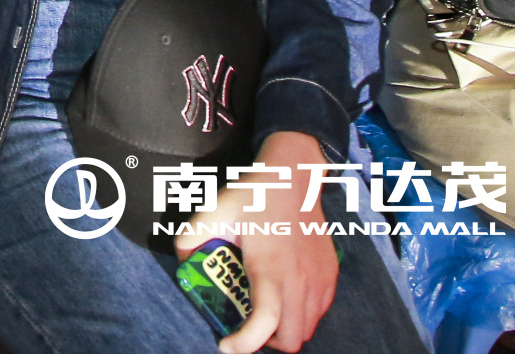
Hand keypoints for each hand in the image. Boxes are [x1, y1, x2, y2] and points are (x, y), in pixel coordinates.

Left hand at [173, 132, 340, 352]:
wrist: (293, 176)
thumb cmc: (253, 196)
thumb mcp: (211, 214)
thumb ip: (188, 242)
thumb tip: (184, 267)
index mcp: (270, 271)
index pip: (265, 325)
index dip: (244, 345)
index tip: (226, 344)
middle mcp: (300, 282)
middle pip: (292, 341)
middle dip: (266, 343)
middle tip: (246, 326)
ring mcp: (320, 280)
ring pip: (308, 329)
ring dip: (285, 330)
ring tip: (263, 311)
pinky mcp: (330, 275)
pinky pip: (318, 311)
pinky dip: (301, 315)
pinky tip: (283, 295)